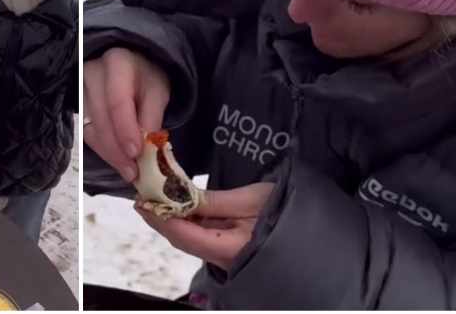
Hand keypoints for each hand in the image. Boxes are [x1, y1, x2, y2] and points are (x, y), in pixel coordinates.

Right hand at [82, 47, 170, 182]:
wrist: (130, 64)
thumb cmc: (146, 76)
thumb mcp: (159, 91)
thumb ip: (152, 118)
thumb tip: (146, 151)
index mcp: (117, 63)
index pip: (117, 101)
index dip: (125, 130)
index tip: (136, 154)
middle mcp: (92, 73)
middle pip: (101, 118)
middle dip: (117, 150)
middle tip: (134, 173)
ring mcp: (79, 89)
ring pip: (91, 129)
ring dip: (110, 154)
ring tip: (129, 171)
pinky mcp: (76, 104)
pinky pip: (87, 132)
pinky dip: (103, 149)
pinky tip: (117, 160)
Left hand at [137, 183, 274, 270]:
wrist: (313, 234)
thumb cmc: (285, 212)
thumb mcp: (250, 200)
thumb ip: (213, 201)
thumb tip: (180, 197)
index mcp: (228, 249)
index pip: (184, 235)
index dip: (160, 219)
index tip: (142, 202)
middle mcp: (224, 260)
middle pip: (184, 240)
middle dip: (163, 219)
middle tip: (146, 195)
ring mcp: (227, 259)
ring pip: (192, 240)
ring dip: (175, 220)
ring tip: (160, 196)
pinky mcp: (231, 252)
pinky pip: (204, 238)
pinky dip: (190, 223)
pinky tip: (183, 207)